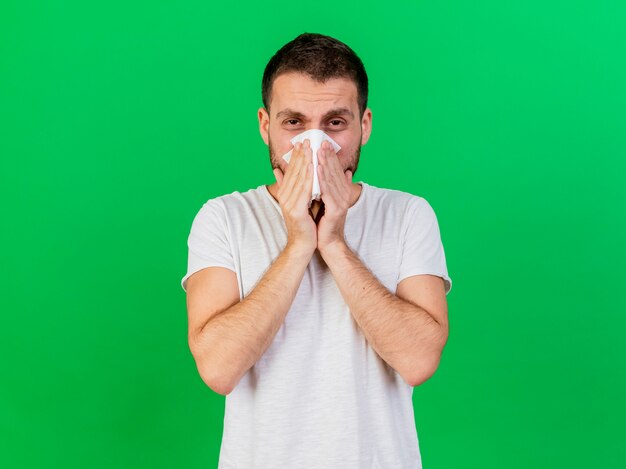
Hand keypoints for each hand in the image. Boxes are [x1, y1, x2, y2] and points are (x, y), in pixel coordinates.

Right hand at [272, 139, 316, 254]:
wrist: (303, 244)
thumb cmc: (305, 223)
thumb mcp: (299, 202)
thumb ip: (294, 187)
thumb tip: (281, 172)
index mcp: (286, 193)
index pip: (291, 171)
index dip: (297, 156)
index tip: (302, 142)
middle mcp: (285, 196)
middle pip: (294, 172)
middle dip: (300, 155)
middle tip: (306, 139)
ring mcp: (289, 203)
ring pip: (299, 178)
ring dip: (304, 162)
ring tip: (310, 148)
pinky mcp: (296, 210)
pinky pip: (304, 190)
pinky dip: (308, 177)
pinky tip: (312, 167)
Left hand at [316, 140, 352, 253]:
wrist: (327, 242)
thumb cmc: (324, 222)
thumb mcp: (326, 200)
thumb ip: (328, 186)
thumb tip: (342, 172)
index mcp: (340, 191)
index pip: (335, 170)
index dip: (330, 156)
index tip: (324, 143)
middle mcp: (343, 195)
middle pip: (335, 172)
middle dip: (328, 156)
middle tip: (322, 142)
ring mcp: (341, 202)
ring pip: (332, 179)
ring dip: (326, 164)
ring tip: (320, 152)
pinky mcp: (336, 209)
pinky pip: (328, 191)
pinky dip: (323, 179)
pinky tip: (318, 170)